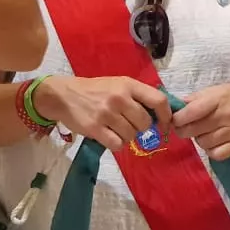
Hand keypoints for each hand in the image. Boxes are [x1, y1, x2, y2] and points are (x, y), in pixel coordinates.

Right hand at [32, 75, 172, 151]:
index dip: (166, 116)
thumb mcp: (118, 85)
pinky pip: (117, 144)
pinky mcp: (95, 128)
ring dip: (127, 136)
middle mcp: (119, 98)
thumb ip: (138, 96)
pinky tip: (108, 136)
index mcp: (128, 85)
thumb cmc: (95, 90)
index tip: (164, 125)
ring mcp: (107, 113)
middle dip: (141, 128)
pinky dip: (116, 144)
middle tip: (130, 125)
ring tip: (115, 129)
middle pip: (145, 122)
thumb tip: (161, 115)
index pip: (159, 100)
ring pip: (132, 135)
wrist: (63, 95)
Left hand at [172, 83, 229, 160]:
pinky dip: (211, 151)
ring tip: (204, 133)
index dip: (177, 119)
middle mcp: (224, 116)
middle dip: (183, 131)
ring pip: (203, 143)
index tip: (175, 119)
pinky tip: (213, 144)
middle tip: (185, 128)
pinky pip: (217, 154)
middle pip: (193, 130)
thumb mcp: (220, 89)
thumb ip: (199, 97)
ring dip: (199, 140)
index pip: (190, 112)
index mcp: (217, 99)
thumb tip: (178, 105)